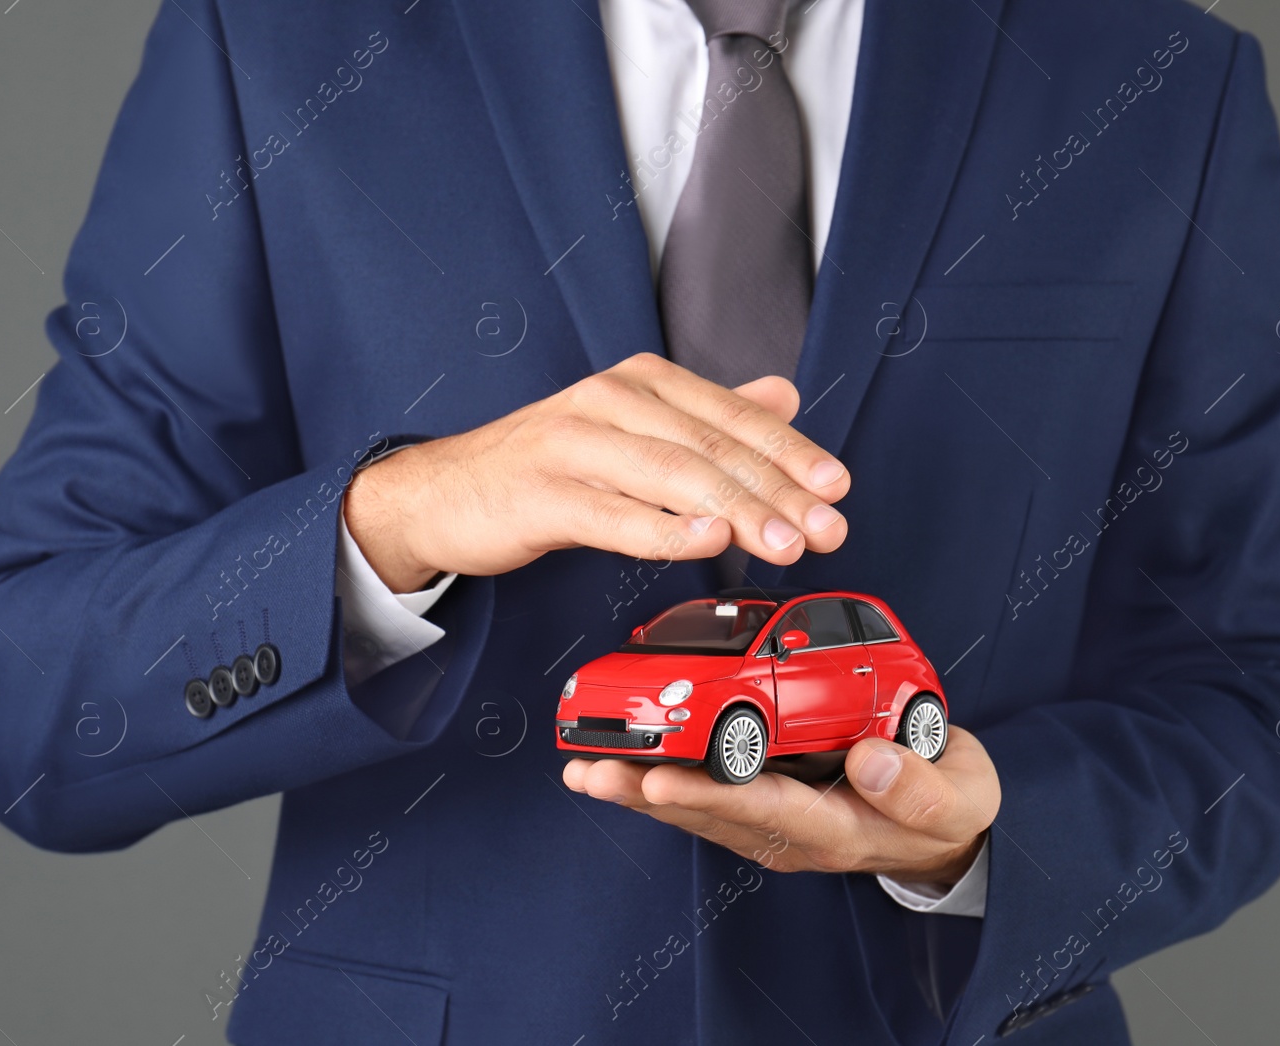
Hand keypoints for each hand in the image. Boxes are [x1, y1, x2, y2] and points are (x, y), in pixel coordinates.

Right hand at [344, 353, 850, 590]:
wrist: (442, 492)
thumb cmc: (545, 465)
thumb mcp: (632, 428)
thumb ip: (707, 414)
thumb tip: (782, 395)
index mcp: (639, 382)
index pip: (730, 416)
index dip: (790, 452)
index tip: (836, 487)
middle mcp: (609, 400)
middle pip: (710, 446)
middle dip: (776, 490)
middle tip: (827, 527)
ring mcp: (572, 445)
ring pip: (671, 475)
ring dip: (737, 511)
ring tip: (785, 542)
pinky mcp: (541, 494)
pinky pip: (613, 514)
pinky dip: (664, 530)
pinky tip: (708, 542)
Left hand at [562, 727, 999, 885]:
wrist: (949, 827)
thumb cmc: (951, 805)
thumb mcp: (960, 797)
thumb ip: (921, 785)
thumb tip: (870, 761)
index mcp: (837, 828)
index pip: (763, 809)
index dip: (707, 791)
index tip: (657, 776)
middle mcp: (794, 833)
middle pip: (711, 813)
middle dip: (647, 792)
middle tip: (592, 773)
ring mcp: (776, 824)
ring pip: (698, 809)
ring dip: (640, 790)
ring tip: (585, 773)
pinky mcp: (767, 808)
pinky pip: (707, 799)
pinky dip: (663, 781)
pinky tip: (624, 766)